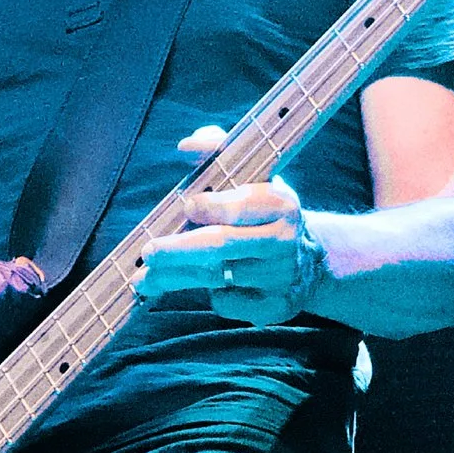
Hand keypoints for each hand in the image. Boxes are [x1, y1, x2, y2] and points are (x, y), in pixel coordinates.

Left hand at [134, 127, 317, 325]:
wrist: (309, 260)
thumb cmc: (264, 211)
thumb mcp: (253, 175)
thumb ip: (217, 150)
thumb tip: (186, 146)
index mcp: (281, 204)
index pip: (242, 206)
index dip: (211, 207)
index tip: (186, 207)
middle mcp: (284, 240)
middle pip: (224, 245)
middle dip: (180, 250)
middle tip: (149, 252)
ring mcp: (281, 277)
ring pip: (219, 278)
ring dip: (177, 277)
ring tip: (144, 279)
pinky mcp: (275, 306)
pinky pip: (230, 303)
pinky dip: (211, 295)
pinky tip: (200, 285)